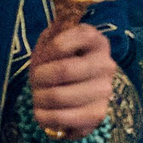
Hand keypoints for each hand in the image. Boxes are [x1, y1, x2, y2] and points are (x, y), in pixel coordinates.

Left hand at [29, 17, 115, 138]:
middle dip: (39, 77)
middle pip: (63, 70)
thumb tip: (59, 25)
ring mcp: (104, 91)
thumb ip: (54, 32)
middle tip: (35, 80)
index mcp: (96, 40)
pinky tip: (43, 111)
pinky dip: (44, 116)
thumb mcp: (54, 42)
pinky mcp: (97, 115)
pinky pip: (61, 118)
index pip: (69, 39)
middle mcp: (106, 64)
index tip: (43, 57)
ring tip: (39, 96)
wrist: (75, 95)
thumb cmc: (60, 62)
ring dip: (39, 97)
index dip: (48, 50)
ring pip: (58, 96)